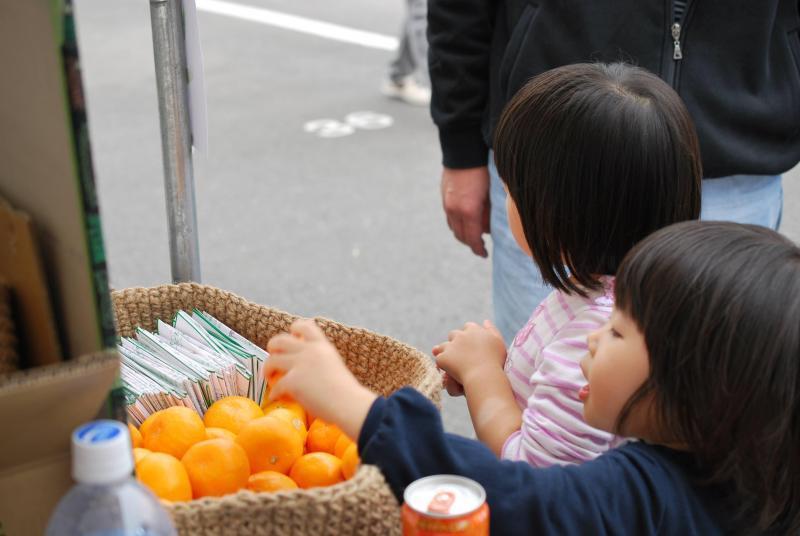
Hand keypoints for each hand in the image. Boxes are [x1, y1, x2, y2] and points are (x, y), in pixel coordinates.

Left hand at [265, 319, 376, 439]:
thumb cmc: (347, 392)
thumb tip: (308, 369)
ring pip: (272, 360)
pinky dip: (274, 393)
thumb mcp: (334, 365)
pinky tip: (276, 398)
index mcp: (322, 346)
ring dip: (268, 369)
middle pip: (280, 340)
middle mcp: (309, 350)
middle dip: (273, 348)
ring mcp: (300, 365)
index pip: (304, 326)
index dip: (294, 330)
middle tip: (274, 358)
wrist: (348, 404)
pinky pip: (276, 386)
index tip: (292, 337)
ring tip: (269, 378)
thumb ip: (321, 361)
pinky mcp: (293, 381)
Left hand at [433, 320, 506, 387]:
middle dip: (455, 341)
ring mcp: (450, 346)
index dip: (469, 335)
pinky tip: (446, 371)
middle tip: (460, 353)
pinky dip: (442, 364)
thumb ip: (491, 330)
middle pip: (453, 334)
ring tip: (450, 362)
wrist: (484, 376)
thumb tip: (485, 321)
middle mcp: (460, 336)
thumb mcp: (497, 341)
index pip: (468, 327)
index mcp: (473, 330)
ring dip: (445, 352)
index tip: (471, 343)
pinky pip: (439, 359)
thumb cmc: (495, 360)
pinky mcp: (443, 358)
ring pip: (443, 346)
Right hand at [441, 166, 490, 256]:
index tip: (484, 254)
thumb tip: (488, 228)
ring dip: (463, 234)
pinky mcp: (444, 197)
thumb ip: (490, 213)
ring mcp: (447, 203)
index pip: (473, 238)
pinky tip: (466, 220)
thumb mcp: (492, 194)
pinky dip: (457, 223)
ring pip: (453, 227)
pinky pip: (449, 217)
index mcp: (469, 210)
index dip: (478, 249)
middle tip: (481, 247)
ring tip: (474, 234)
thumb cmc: (484, 170)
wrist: (464, 150)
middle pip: (461, 236)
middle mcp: (455, 209)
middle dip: (471, 243)